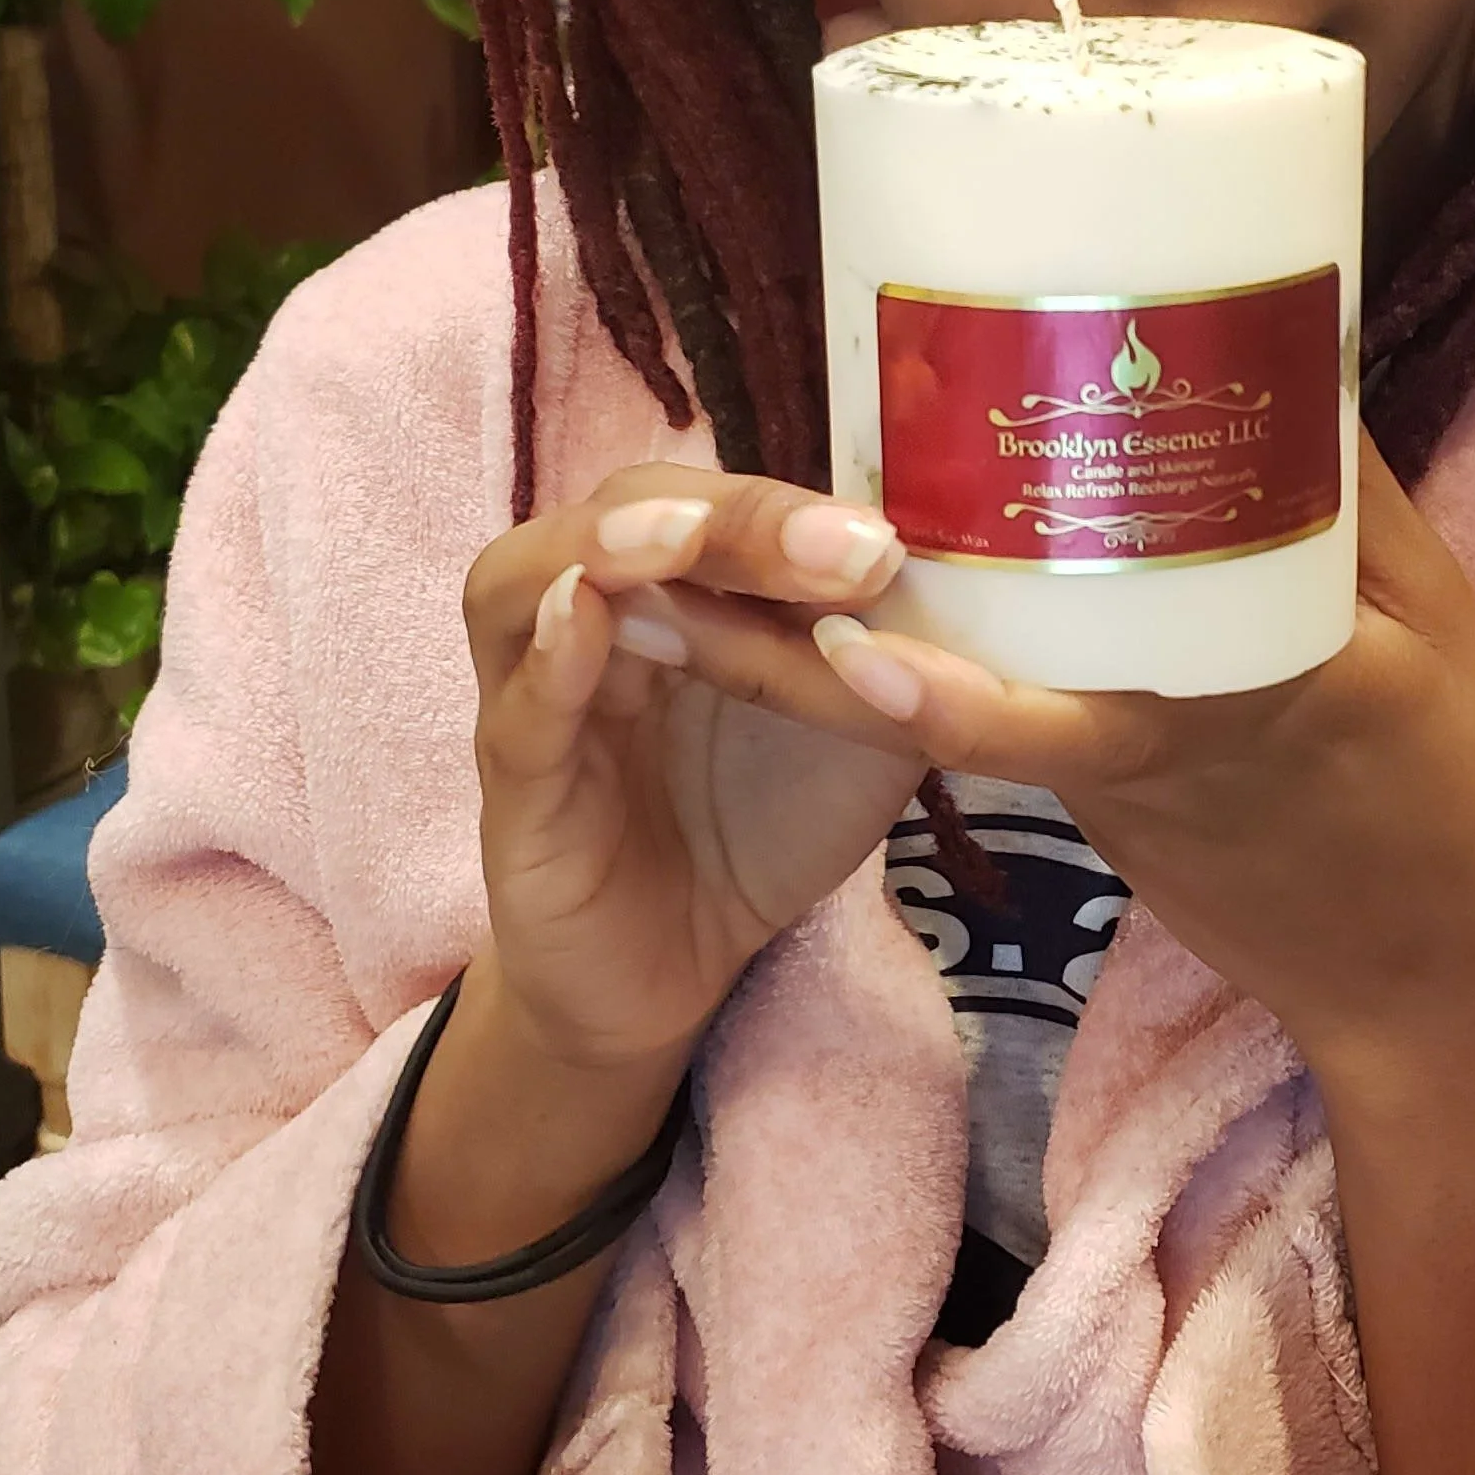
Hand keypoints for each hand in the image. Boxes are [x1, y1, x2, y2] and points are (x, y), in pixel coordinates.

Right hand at [463, 464, 920, 1076]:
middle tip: (835, 545)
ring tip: (681, 540)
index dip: (795, 508)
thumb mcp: (857, 739)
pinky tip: (585, 619)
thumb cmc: (757, 828)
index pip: (721, 502)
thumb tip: (963, 588)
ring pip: (534, 579)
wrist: (673, 972)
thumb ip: (897, 664)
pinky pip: (517, 711)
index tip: (888, 542)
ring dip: (613, 548)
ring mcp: (539, 695)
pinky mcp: (512, 791)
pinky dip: (547, 659)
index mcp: (681, 588)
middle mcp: (594, 615)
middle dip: (732, 518)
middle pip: (633, 513)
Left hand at [593, 430, 1474, 1474]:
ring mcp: (1110, 790)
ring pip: (935, 719)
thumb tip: (1266, 347)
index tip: (842, 578)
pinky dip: (893, 681)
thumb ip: (1343, 503)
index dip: (941, 656)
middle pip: (944, 696)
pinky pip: (985, 729)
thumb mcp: (1442, 629)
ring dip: (800, 663)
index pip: (1068, 684)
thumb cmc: (1467, 799)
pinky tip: (801, 621)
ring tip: (661, 602)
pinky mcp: (1103, 809)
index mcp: (1240, 706)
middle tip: (662, 568)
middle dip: (797, 639)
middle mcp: (1143, 752)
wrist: (1450, 994)